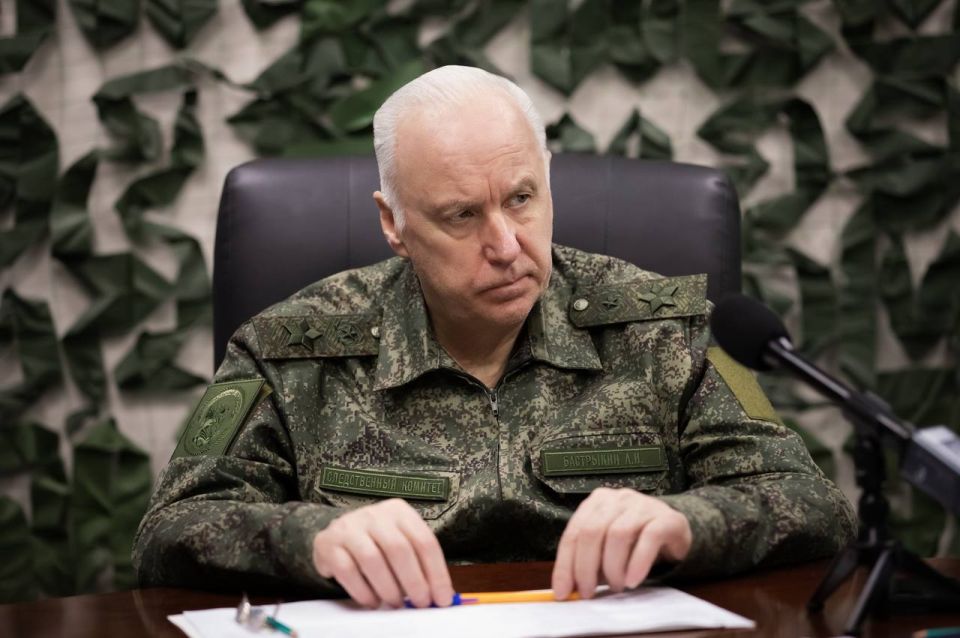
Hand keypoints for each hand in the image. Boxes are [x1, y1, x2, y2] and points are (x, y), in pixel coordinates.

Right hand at [312, 498, 453, 608]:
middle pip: (399, 549)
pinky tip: (372, 601)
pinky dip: (363, 591)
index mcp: (399, 511)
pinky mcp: (328, 544)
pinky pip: (348, 571)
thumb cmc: (378, 541)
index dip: (436, 573)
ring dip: (388, 588)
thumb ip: (419, 562)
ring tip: (396, 603)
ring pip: (372, 560)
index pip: (424, 540)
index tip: (442, 597)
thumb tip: (440, 594)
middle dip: (413, 581)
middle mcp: (374, 515)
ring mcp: (349, 527)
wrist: (338, 534)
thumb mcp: (401, 541)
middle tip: (420, 603)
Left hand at [551, 487, 691, 598]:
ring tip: (616, 586)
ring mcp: (643, 505)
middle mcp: (618, 499)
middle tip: (588, 593)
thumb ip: (587, 562)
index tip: (562, 592)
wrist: (675, 532)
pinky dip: (638, 563)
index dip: (565, 565)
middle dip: (585, 567)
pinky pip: (649, 539)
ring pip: (618, 534)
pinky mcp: (666, 518)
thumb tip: (566, 588)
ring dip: (613, 567)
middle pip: (592, 531)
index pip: (573, 533)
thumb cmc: (634, 541)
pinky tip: (633, 581)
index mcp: (597, 502)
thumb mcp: (606, 549)